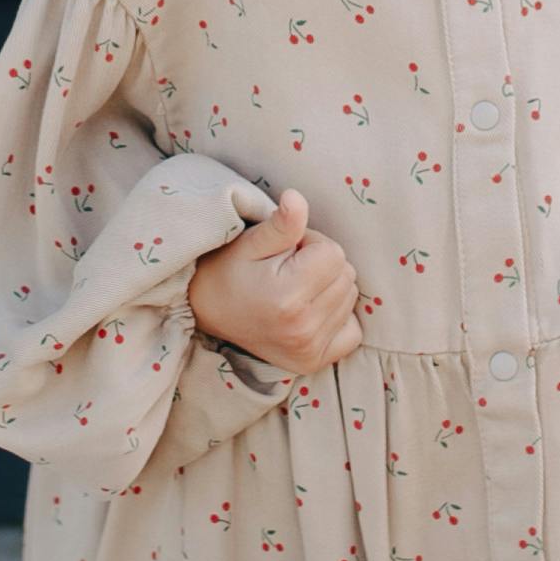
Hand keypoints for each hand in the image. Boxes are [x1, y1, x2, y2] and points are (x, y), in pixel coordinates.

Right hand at [190, 189, 364, 374]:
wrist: (206, 310)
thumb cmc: (230, 269)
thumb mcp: (251, 241)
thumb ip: (281, 222)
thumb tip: (297, 198)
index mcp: (287, 298)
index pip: (334, 253)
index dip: (312, 244)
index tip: (286, 252)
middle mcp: (302, 329)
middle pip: (346, 275)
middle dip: (323, 265)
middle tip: (289, 270)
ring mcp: (309, 350)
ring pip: (350, 298)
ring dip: (329, 288)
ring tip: (295, 289)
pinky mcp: (313, 362)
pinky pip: (353, 331)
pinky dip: (338, 317)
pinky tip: (310, 311)